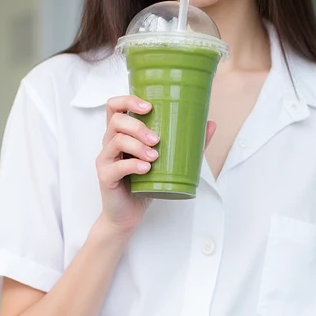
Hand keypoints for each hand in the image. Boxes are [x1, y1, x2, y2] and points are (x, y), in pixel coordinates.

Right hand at [94, 94, 216, 236]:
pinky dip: (133, 165)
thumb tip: (211, 124)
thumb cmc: (145, 184)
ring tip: (155, 156)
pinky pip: (116, 166)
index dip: (128, 100)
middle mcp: (109, 142)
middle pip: (116, 121)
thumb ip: (187, 142)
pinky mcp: (105, 177)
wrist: (129, 214)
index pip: (115, 106)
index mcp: (121, 133)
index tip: (149, 106)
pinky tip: (146, 169)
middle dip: (138, 126)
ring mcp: (105, 159)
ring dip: (138, 146)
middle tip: (158, 139)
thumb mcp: (167, 161)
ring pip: (116, 141)